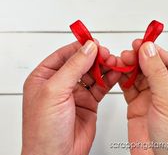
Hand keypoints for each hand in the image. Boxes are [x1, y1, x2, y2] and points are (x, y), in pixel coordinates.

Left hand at [22, 40, 120, 154]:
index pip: (64, 55)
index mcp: (45, 77)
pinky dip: (110, 79)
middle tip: (107, 55)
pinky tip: (116, 74)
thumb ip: (73, 67)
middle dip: (96, 57)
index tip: (94, 42)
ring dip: (105, 67)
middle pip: (81, 62)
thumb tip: (87, 48)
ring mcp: (76, 93)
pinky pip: (101, 86)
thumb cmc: (44, 131)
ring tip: (115, 63)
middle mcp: (61, 84)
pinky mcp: (89, 102)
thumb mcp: (54, 92)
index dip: (80, 47)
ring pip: (93, 73)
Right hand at [118, 39, 167, 154]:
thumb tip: (148, 50)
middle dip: (139, 58)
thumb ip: (157, 73)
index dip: (154, 51)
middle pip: (151, 66)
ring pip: (138, 76)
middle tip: (127, 53)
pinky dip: (122, 79)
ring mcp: (151, 98)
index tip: (141, 43)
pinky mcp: (137, 105)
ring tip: (120, 61)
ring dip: (129, 67)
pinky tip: (118, 73)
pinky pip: (129, 87)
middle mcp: (167, 91)